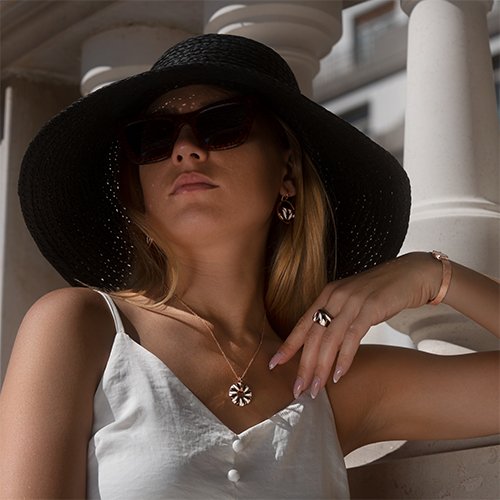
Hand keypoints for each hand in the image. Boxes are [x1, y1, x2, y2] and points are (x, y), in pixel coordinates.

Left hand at [268, 252, 441, 397]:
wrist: (410, 274)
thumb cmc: (381, 291)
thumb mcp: (352, 301)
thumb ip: (336, 317)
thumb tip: (323, 346)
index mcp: (327, 295)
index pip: (302, 324)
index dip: (288, 346)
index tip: (274, 365)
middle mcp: (335, 296)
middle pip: (312, 335)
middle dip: (303, 365)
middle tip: (298, 389)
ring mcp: (352, 301)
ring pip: (329, 339)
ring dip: (320, 367)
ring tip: (316, 389)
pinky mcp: (371, 308)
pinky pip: (352, 337)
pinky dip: (344, 358)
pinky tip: (339, 375)